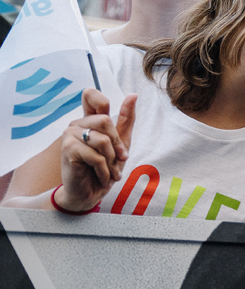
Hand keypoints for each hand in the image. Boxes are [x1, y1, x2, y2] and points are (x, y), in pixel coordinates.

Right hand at [58, 90, 136, 211]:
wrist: (89, 193)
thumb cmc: (104, 167)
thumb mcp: (121, 143)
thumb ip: (126, 120)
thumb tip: (133, 95)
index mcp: (89, 120)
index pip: (90, 95)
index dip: (101, 100)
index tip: (110, 115)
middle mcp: (77, 124)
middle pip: (105, 120)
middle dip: (117, 144)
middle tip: (119, 160)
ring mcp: (69, 136)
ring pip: (102, 140)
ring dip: (111, 161)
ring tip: (110, 171)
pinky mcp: (67, 150)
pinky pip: (96, 157)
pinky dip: (105, 171)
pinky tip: (103, 178)